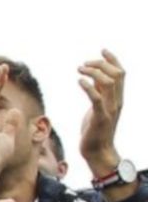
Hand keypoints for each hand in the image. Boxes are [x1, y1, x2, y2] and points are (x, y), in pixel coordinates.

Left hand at [79, 50, 126, 173]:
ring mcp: (110, 109)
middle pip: (117, 74)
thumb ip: (98, 94)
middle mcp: (117, 101)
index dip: (113, 59)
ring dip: (93, 72)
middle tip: (83, 64)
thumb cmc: (95, 131)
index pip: (121, 73)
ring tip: (79, 70)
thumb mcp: (97, 108)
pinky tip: (79, 80)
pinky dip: (88, 86)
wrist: (97, 152)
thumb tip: (92, 79)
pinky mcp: (100, 117)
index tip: (102, 50)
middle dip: (101, 63)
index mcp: (118, 98)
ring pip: (108, 82)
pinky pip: (96, 97)